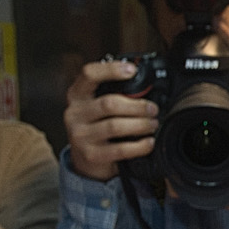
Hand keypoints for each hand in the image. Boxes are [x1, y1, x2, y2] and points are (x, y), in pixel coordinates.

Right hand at [63, 59, 156, 181]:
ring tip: (153, 124)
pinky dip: (139, 146)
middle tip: (153, 109)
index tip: (132, 70)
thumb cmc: (97, 126)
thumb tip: (146, 87)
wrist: (85, 159)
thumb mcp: (96, 106)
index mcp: (77, 95)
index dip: (111, 69)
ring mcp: (81, 135)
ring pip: (115, 126)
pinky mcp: (91, 155)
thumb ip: (112, 94)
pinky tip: (149, 142)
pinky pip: (120, 149)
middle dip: (137, 106)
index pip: (89, 74)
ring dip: (141, 124)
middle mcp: (75, 113)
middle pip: (109, 103)